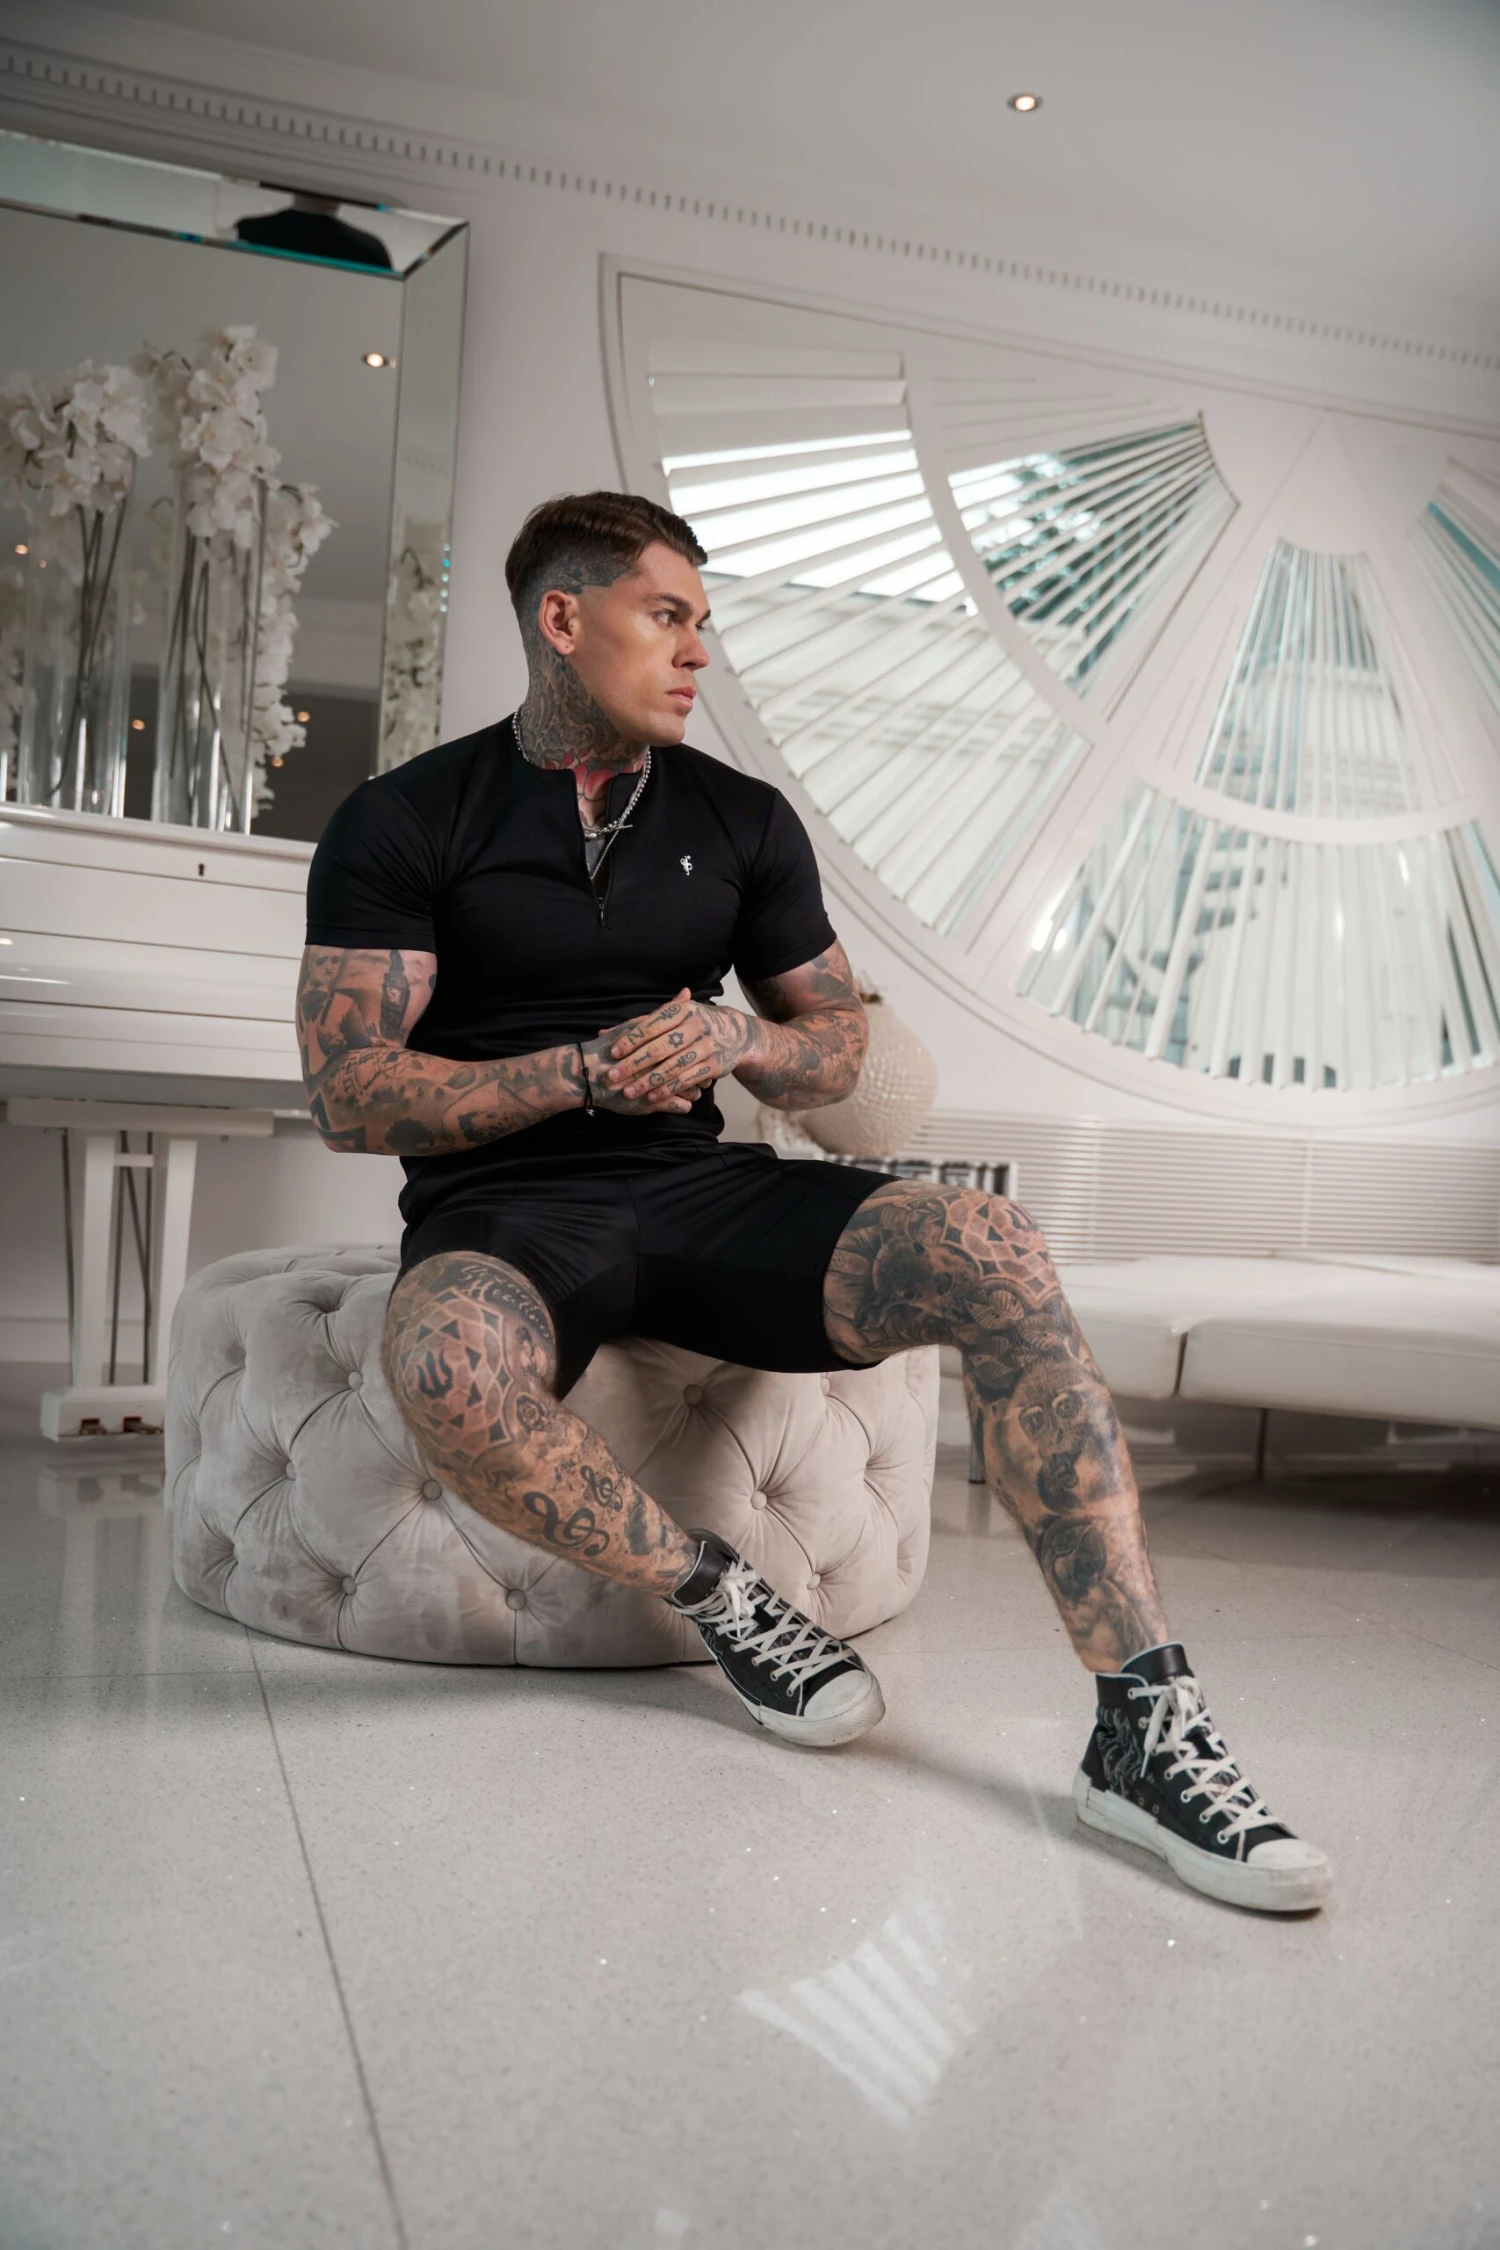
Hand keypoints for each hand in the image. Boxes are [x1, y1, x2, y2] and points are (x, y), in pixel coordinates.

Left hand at [587, 989, 750, 1111]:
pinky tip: (651, 1096)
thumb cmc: (693, 1024)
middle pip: (660, 1047)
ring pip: (673, 1066)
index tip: (613, 1053)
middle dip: (634, 1064)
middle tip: (613, 1076)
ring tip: (629, 1091)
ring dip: (648, 1081)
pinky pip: (687, 1079)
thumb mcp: (672, 1017)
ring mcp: (707, 1046)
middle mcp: (696, 1026)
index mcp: (682, 1011)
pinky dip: (668, 1089)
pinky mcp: (715, 1065)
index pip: (651, 1025)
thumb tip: (603, 1033)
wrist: (736, 1034)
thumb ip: (639, 1025)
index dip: (631, 1039)